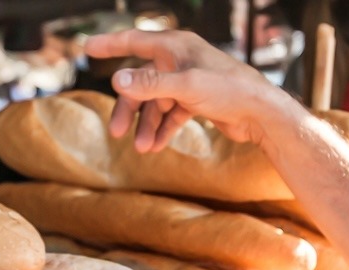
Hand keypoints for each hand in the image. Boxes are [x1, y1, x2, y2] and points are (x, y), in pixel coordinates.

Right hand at [83, 29, 300, 151]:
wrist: (261, 114)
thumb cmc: (229, 91)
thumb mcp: (185, 86)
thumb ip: (149, 84)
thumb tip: (116, 80)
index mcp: (176, 46)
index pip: (134, 41)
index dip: (110, 45)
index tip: (87, 48)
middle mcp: (180, 60)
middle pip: (141, 82)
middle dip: (129, 109)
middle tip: (116, 133)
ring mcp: (188, 80)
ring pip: (155, 102)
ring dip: (147, 125)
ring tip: (143, 148)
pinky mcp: (196, 99)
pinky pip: (170, 114)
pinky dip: (162, 129)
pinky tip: (157, 146)